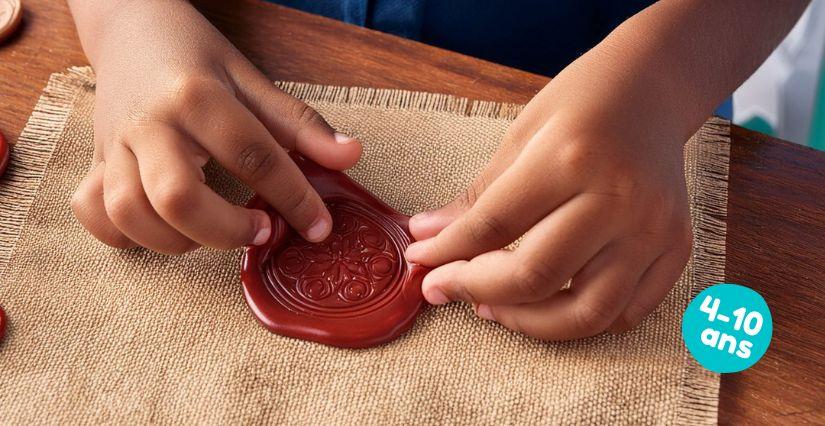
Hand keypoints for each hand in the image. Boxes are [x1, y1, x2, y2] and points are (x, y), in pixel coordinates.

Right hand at [69, 0, 360, 253]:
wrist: (132, 31)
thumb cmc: (196, 59)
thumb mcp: (253, 81)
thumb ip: (300, 124)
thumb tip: (351, 156)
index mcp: (196, 96)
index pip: (252, 155)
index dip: (294, 198)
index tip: (319, 228)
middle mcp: (148, 123)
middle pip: (177, 198)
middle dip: (226, 231)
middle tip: (261, 231)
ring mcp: (112, 145)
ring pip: (130, 214)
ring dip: (178, 240)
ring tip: (213, 231)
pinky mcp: (93, 163)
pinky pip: (95, 216)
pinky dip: (128, 236)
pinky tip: (163, 227)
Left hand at [405, 65, 692, 339]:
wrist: (653, 88)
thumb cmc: (581, 104)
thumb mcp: (520, 136)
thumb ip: (478, 196)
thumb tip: (427, 237)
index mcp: (570, 158)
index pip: (494, 226)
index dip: (448, 253)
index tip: (421, 264)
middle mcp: (618, 198)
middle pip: (536, 276)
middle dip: (477, 291)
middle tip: (447, 288)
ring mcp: (653, 228)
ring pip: (586, 312)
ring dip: (529, 323)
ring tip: (494, 306)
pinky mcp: (677, 247)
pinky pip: (627, 313)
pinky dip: (582, 321)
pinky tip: (548, 306)